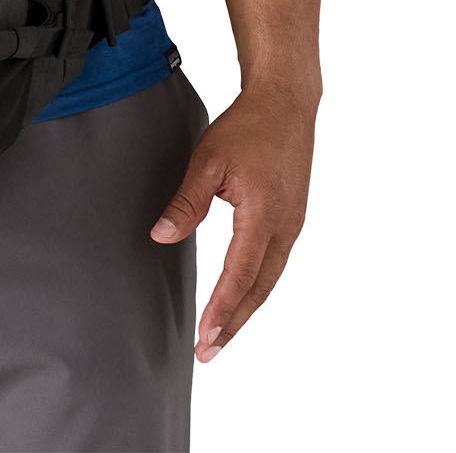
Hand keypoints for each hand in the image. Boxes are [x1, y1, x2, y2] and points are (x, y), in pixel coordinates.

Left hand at [149, 83, 316, 360]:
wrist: (287, 102)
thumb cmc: (248, 126)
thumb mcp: (209, 160)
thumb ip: (186, 202)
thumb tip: (161, 236)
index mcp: (263, 215)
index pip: (240, 275)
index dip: (222, 310)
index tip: (205, 339)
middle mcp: (285, 227)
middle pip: (259, 289)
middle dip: (233, 323)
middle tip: (208, 353)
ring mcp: (293, 224)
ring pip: (269, 279)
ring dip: (246, 309)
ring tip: (221, 335)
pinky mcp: (294, 219)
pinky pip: (275, 264)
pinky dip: (257, 287)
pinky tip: (243, 296)